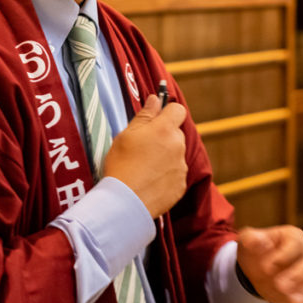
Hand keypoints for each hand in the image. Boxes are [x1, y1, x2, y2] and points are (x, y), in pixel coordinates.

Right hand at [103, 95, 187, 216]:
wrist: (125, 202)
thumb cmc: (121, 165)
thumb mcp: (126, 135)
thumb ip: (145, 115)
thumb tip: (156, 99)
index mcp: (165, 129)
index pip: (178, 109)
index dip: (168, 112)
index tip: (157, 119)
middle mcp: (178, 146)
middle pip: (176, 133)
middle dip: (165, 136)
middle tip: (144, 147)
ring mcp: (181, 166)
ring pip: (176, 154)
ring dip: (166, 156)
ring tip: (144, 167)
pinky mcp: (181, 185)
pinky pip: (176, 173)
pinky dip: (166, 175)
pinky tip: (150, 181)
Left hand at [236, 226, 302, 302]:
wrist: (260, 270)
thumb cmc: (256, 252)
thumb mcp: (248, 242)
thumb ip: (251, 239)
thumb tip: (257, 240)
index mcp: (293, 237)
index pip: (296, 243)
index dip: (283, 255)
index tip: (267, 267)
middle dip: (298, 275)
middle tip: (280, 285)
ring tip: (292, 301)